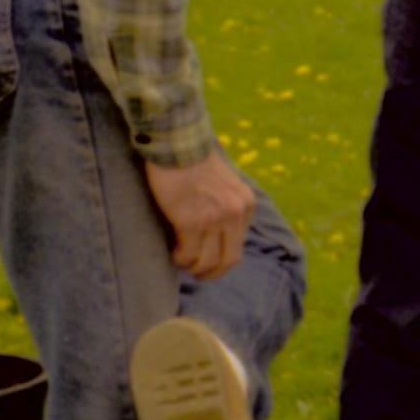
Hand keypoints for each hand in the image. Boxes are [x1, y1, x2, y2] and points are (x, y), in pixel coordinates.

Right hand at [146, 148, 255, 280]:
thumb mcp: (226, 184)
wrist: (178, 144)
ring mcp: (214, 219)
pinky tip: (174, 254)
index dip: (223, 260)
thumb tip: (219, 235)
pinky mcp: (191, 221)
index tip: (210, 264)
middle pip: (229, 260)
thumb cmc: (196, 162)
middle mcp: (235, 214)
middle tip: (198, 274)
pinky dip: (180, 259)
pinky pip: (188, 253)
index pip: (239, 245)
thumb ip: (228, 206)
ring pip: (206, 260)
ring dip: (193, 267)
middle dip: (212, 273)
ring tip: (181, 262)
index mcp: (246, 205)